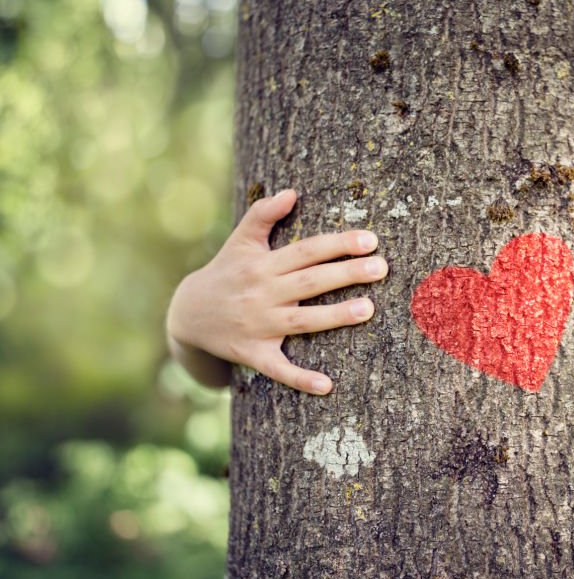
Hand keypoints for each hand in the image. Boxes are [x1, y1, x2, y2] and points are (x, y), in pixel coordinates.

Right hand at [166, 189, 388, 394]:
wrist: (186, 316)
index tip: (370, 240)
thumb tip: (291, 192)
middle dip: (346, 274)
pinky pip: (279, 369)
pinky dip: (301, 378)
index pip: (306, 251)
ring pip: (301, 322)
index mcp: (262, 264)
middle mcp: (261, 294)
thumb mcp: (239, 241)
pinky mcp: (252, 354)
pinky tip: (327, 385)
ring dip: (334, 317)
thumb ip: (262, 214)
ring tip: (369, 309)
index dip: (337, 244)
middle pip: (310, 282)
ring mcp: (258, 326)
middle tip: (382, 267)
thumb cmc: (225, 272)